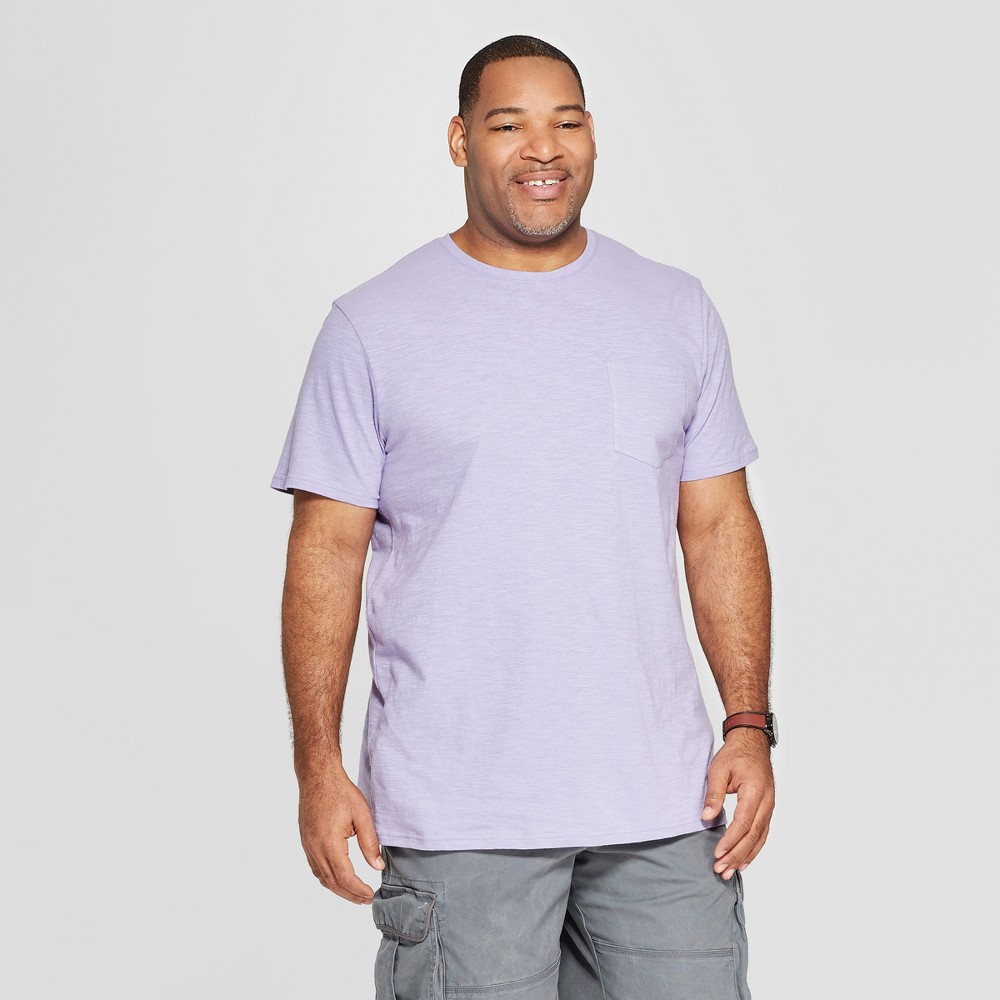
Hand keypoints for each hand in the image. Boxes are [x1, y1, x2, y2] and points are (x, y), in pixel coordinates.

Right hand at [298, 764, 384, 903]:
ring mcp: (308, 846)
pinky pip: (316, 868)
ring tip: (355, 894)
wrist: (318, 777)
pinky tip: (338, 879)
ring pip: (322, 877)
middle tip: (366, 900)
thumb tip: (378, 867)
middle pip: (332, 882)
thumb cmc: (340, 792)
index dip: (358, 889)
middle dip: (350, 894)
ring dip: (338, 889)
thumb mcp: (362, 815)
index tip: (371, 895)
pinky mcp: (306, 842)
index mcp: (329, 844)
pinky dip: (328, 878)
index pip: (344, 877)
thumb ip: (370, 843)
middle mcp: (315, 849)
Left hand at [700, 728, 774, 878]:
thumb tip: (706, 818)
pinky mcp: (767, 809)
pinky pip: (762, 834)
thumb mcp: (718, 769)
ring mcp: (769, 807)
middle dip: (736, 855)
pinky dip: (753, 849)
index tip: (718, 853)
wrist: (752, 743)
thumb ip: (713, 794)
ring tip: (730, 871)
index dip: (730, 841)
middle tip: (721, 869)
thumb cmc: (736, 754)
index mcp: (755, 792)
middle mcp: (767, 803)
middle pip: (752, 836)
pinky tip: (744, 860)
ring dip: (745, 856)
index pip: (743, 824)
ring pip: (760, 838)